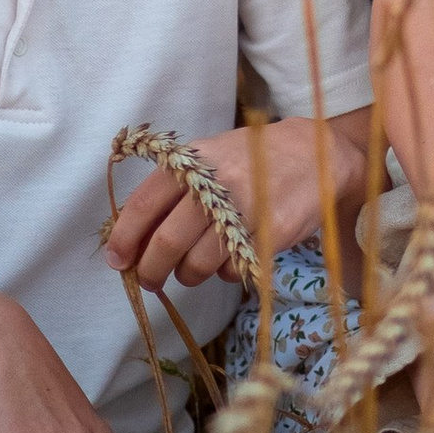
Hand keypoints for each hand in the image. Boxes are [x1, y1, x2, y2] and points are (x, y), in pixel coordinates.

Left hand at [103, 119, 354, 295]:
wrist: (317, 153)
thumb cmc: (251, 159)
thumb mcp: (208, 159)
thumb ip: (171, 191)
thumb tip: (130, 239)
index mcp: (193, 162)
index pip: (144, 204)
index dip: (125, 238)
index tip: (116, 261)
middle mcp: (217, 183)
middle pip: (168, 242)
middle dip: (151, 270)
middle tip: (149, 280)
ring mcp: (248, 208)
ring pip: (199, 264)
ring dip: (187, 275)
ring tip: (190, 270)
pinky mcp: (274, 233)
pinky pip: (233, 269)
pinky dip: (224, 272)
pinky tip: (229, 258)